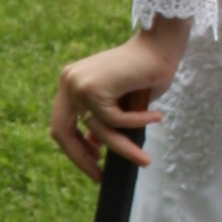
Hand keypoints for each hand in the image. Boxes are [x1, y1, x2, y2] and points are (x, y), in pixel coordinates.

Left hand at [51, 24, 187, 176]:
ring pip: (98, 129)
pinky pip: (115, 120)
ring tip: (145, 159)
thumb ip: (102, 121)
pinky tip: (156, 116)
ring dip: (125, 148)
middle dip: (81, 158)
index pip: (61, 124)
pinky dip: (137, 122)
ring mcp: (77, 83)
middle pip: (62, 132)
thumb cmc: (144, 72)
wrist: (160, 45)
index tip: (94, 162)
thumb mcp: (118, 103)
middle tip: (99, 176)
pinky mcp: (93, 87)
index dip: (74, 149)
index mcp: (70, 83)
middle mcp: (68, 82)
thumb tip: (92, 147)